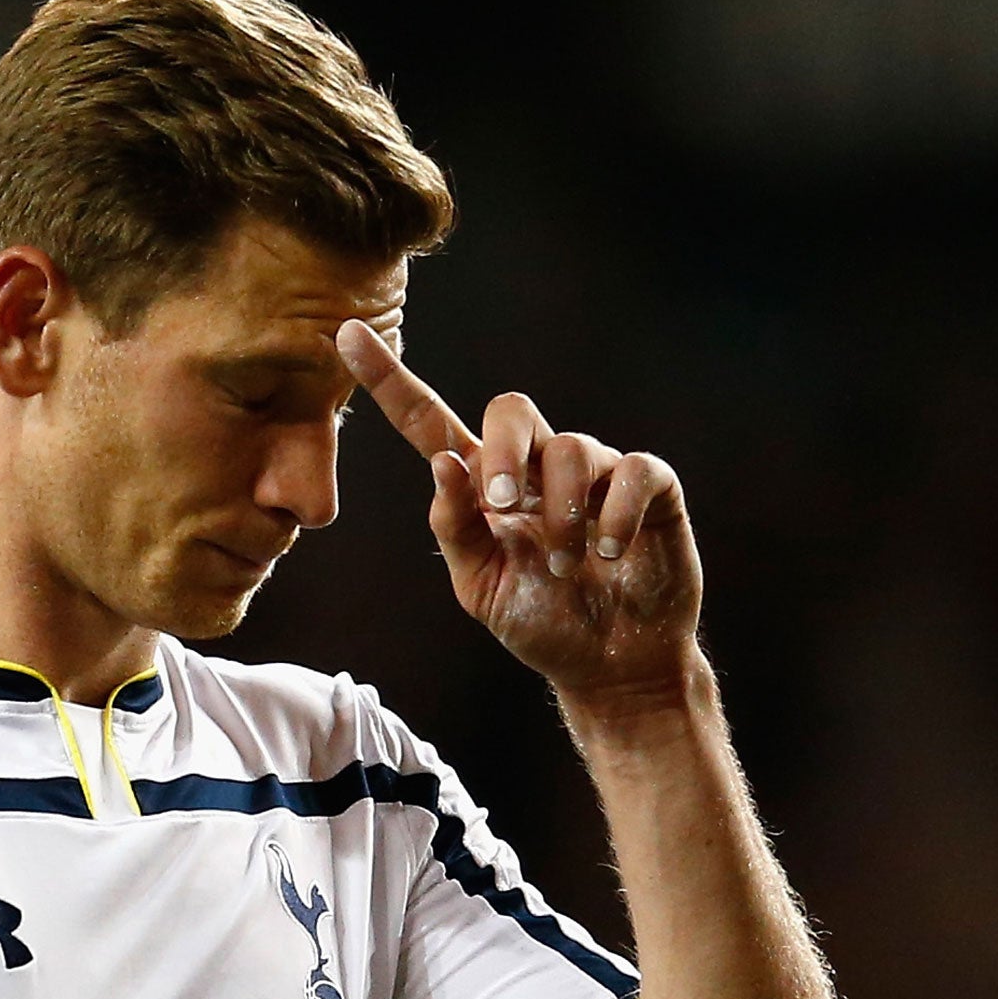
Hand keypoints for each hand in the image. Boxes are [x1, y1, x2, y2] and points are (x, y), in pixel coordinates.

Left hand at [336, 319, 703, 710]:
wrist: (607, 663)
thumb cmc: (539, 620)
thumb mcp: (479, 585)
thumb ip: (454, 527)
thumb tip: (441, 463)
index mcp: (484, 486)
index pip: (430, 421)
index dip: (390, 380)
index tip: (346, 335)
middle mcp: (537, 467)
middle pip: (511, 408)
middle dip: (504, 451)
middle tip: (504, 506)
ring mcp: (595, 472)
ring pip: (574, 447)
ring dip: (562, 514)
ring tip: (564, 567)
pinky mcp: (650, 487)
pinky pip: (634, 469)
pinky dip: (614, 514)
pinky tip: (607, 553)